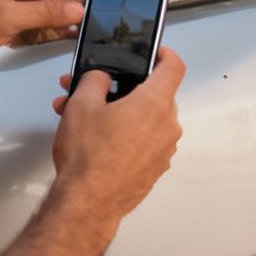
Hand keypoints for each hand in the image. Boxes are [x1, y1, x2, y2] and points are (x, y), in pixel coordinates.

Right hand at [50, 48, 185, 224]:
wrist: (89, 203)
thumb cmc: (88, 156)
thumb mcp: (81, 105)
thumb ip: (95, 79)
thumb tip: (102, 77)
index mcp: (155, 103)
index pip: (174, 67)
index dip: (164, 54)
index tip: (154, 52)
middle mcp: (167, 126)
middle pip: (154, 95)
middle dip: (124, 88)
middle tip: (95, 90)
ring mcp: (164, 150)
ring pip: (145, 120)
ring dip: (120, 113)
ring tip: (84, 118)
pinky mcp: (155, 168)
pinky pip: (143, 142)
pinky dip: (125, 135)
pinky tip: (96, 140)